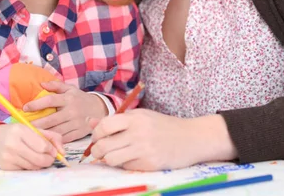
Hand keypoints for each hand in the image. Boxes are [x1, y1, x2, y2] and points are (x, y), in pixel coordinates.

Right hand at [0, 123, 63, 169]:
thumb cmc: (17, 133)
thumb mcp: (33, 129)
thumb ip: (51, 137)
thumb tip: (63, 152)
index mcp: (21, 131)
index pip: (43, 146)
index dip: (52, 150)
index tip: (53, 151)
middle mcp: (13, 144)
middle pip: (40, 159)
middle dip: (49, 160)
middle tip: (50, 158)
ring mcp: (8, 156)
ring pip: (33, 167)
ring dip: (40, 164)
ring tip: (38, 157)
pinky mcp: (6, 167)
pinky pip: (25, 170)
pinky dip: (30, 166)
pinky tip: (27, 160)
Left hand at [24, 82, 107, 142]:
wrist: (99, 109)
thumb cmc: (80, 99)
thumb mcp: (71, 89)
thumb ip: (56, 85)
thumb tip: (41, 84)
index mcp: (68, 99)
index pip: (50, 101)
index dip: (36, 104)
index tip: (25, 107)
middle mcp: (72, 111)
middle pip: (51, 119)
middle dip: (36, 124)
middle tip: (23, 126)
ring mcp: (75, 123)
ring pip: (56, 131)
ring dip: (43, 134)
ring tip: (30, 135)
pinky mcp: (79, 133)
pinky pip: (64, 138)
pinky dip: (53, 140)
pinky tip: (44, 141)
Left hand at [89, 110, 236, 170]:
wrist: (192, 137)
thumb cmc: (165, 126)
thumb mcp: (142, 117)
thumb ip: (117, 120)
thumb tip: (90, 122)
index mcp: (135, 117)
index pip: (104, 125)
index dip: (96, 134)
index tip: (97, 138)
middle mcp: (137, 132)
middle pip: (103, 145)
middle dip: (97, 151)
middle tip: (100, 151)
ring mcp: (143, 148)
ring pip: (111, 159)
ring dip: (109, 160)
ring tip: (115, 156)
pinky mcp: (149, 163)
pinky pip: (126, 167)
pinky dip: (125, 165)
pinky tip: (133, 159)